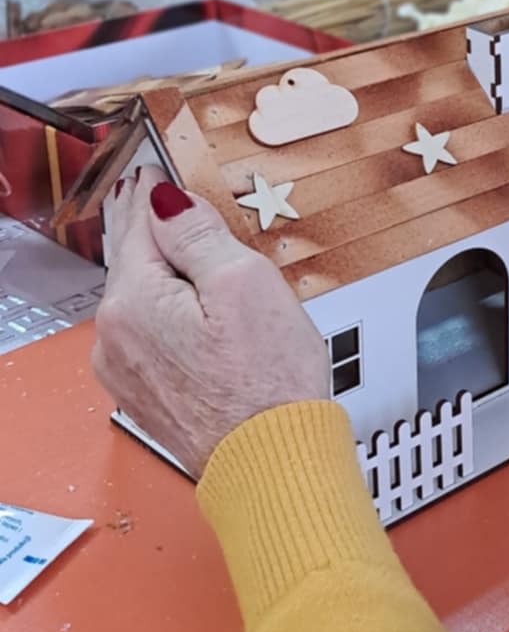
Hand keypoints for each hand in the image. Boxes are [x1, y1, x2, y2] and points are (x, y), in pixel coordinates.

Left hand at [92, 174, 328, 477]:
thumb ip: (199, 233)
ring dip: (153, 268)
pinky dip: (159, 307)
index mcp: (133, 302)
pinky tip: (175, 299)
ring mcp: (124, 371)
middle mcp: (115, 338)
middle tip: (149, 194)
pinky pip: (145, 332)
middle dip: (143, 226)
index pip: (140, 225)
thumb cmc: (267, 382)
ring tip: (165, 238)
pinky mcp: (145, 394)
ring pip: (136, 299)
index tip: (152, 170)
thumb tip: (165, 201)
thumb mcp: (244, 282)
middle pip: (130, 262)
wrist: (270, 461)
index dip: (151, 192)